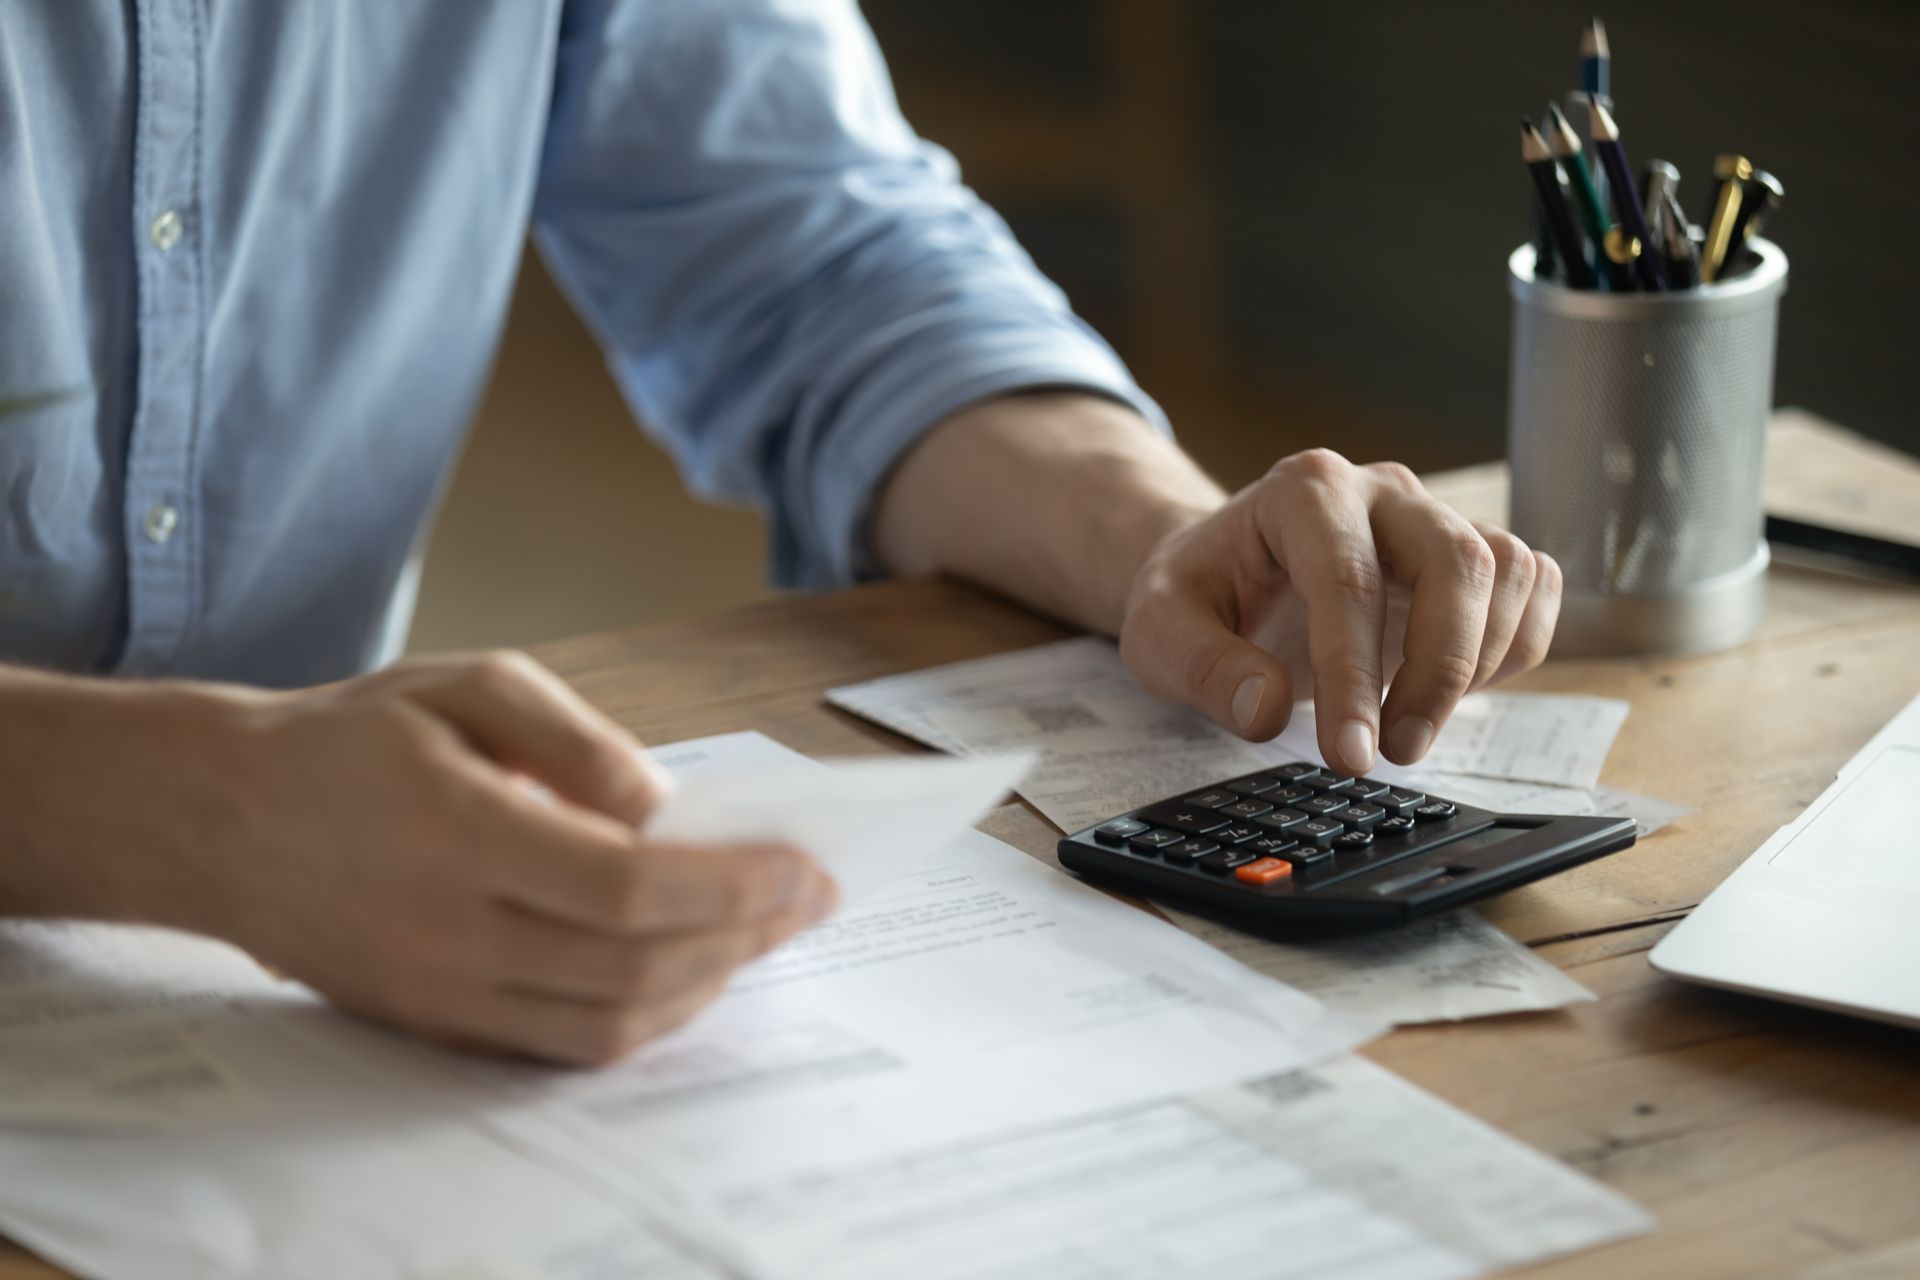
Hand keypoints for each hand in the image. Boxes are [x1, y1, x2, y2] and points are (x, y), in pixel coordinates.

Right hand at [9, 653, 834, 1065]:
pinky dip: (643, 1018)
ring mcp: (440, 991)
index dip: (732, 886)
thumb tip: (668, 809)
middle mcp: (448, 928)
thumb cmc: (349, 738)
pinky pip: (562, 1047)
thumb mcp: (466, 686)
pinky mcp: (434, 1024)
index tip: (804, 865)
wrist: (218, 819)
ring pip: (607, 1022)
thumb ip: (577, 741)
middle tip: (808, 897)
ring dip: (707, 983)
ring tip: (764, 932)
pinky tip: (688, 971)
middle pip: (634, 965)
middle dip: (745, 935)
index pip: (627, 890)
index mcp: (458, 831)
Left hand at [1118, 450, 1561, 774]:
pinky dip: (1514, 647)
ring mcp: (1433, 516)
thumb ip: (1201, 668)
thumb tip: (1263, 711)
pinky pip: (1532, 588)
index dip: (1355, 677)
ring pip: (1506, 570)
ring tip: (1410, 728)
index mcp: (1303, 491)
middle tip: (1394, 754)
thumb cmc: (1197, 595)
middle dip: (1438, 672)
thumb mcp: (1157, 632)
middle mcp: (1381, 490)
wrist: (1223, 569)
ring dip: (1478, 664)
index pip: (1349, 580)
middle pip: (1455, 562)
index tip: (1350, 755)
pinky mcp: (1469, 552)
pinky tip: (1452, 692)